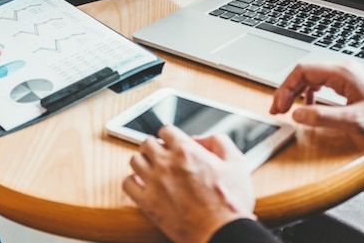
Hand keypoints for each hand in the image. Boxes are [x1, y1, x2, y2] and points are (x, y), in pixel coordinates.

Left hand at [123, 125, 256, 242]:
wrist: (223, 233)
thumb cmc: (232, 201)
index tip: (172, 144)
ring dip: (143, 162)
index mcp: (186, 150)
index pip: (165, 131)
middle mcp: (167, 163)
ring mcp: (154, 182)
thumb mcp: (236, 163)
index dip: (170, 136)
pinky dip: (133, 182)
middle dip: (155, 148)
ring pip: (135, 160)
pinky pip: (127, 184)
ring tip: (151, 170)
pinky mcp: (147, 202)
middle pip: (146, 143)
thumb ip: (219, 141)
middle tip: (162, 157)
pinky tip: (143, 185)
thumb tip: (199, 139)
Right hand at [270, 60, 363, 140]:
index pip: (301, 71)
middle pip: (303, 73)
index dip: (285, 88)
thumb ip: (323, 117)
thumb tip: (296, 114)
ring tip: (287, 109)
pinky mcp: (348, 83)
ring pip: (310, 77)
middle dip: (286, 90)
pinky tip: (308, 107)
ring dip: (295, 92)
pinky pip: (320, 83)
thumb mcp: (354, 120)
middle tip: (277, 110)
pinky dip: (308, 94)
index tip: (279, 107)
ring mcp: (345, 75)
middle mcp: (342, 69)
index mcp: (341, 72)